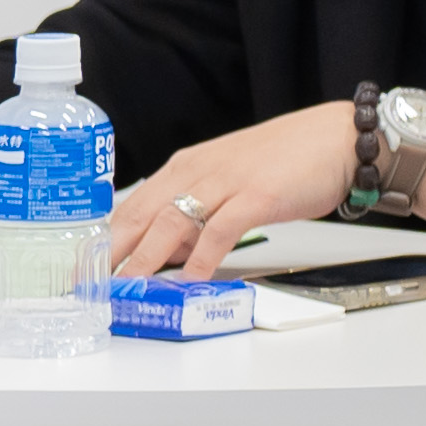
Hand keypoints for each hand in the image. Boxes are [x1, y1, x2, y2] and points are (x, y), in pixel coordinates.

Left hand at [104, 103, 360, 281]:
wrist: (339, 138)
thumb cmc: (287, 159)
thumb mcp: (229, 180)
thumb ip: (196, 211)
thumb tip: (169, 251)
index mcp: (187, 167)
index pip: (131, 207)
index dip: (106, 240)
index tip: (86, 269)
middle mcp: (198, 172)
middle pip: (141, 215)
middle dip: (113, 253)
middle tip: (90, 285)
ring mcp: (227, 183)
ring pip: (171, 222)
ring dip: (145, 259)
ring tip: (128, 288)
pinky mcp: (257, 197)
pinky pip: (220, 230)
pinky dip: (203, 257)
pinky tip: (193, 278)